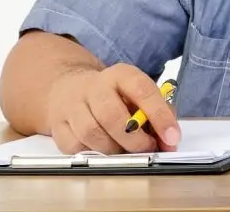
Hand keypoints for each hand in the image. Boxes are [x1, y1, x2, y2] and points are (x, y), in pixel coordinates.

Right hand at [45, 64, 180, 154]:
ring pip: (91, 134)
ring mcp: (72, 106)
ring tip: (126, 151)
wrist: (70, 88)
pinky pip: (74, 146)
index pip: (143, 91)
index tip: (172, 137)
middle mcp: (94, 87)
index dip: (160, 116)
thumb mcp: (137, 94)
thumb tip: (169, 140)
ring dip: (114, 149)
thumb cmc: (113, 95)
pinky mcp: (57, 125)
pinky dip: (93, 154)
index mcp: (120, 74)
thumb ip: (156, 113)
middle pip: (112, 115)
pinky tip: (103, 150)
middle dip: (134, 139)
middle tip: (147, 149)